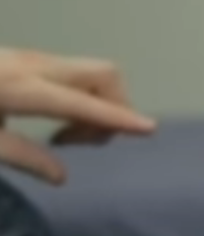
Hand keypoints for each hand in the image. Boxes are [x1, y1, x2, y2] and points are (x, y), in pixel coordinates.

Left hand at [0, 47, 155, 182]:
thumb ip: (22, 156)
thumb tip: (61, 177)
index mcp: (20, 88)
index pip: (81, 103)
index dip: (117, 117)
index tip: (151, 128)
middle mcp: (36, 66)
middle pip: (104, 74)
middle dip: (118, 106)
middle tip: (88, 137)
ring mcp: (36, 58)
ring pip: (95, 72)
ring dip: (102, 103)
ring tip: (69, 132)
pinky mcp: (32, 58)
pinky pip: (78, 74)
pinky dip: (86, 96)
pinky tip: (59, 117)